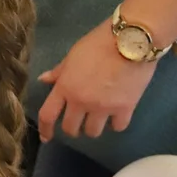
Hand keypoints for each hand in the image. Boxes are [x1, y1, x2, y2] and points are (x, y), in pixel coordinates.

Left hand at [37, 22, 157, 141]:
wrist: (133, 38)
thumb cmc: (100, 42)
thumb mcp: (73, 54)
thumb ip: (59, 72)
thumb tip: (43, 80)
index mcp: (65, 88)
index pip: (47, 115)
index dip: (45, 129)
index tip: (46, 138)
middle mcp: (81, 101)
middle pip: (70, 128)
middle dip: (72, 129)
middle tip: (78, 123)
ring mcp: (103, 107)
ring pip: (93, 132)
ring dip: (92, 128)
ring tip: (98, 120)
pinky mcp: (125, 107)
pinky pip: (118, 127)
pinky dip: (116, 124)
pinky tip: (117, 117)